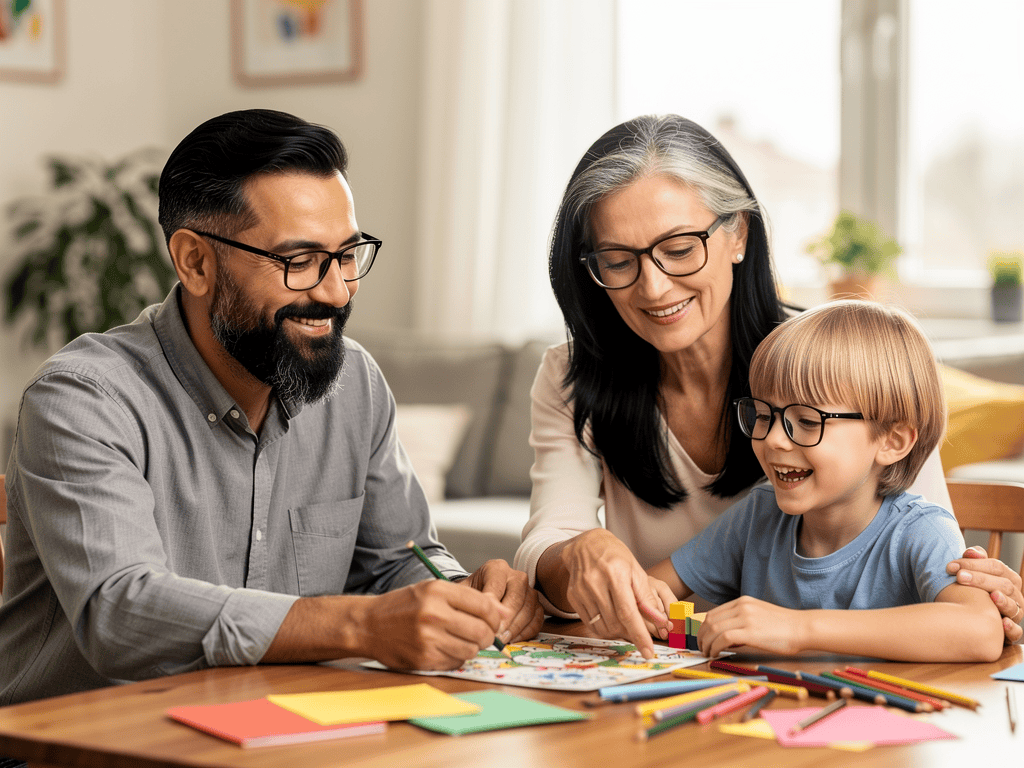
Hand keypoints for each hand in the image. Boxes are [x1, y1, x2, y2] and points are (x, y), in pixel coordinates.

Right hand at [362, 579, 505, 669]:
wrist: (368, 625)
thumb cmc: (404, 605)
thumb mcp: (433, 590)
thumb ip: (469, 598)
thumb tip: (504, 612)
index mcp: (438, 592)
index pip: (484, 606)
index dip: (495, 615)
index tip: (493, 619)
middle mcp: (433, 614)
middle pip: (482, 631)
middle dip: (488, 634)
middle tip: (481, 633)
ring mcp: (428, 639)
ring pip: (472, 649)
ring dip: (472, 646)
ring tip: (460, 638)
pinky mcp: (424, 659)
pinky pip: (456, 662)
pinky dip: (457, 656)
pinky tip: (445, 647)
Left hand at [462, 559, 543, 643]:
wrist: (482, 592)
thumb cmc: (473, 592)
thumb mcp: (464, 591)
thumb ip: (467, 600)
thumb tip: (473, 617)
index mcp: (497, 568)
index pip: (497, 586)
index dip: (492, 606)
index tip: (484, 622)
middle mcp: (516, 576)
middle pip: (516, 598)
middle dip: (505, 620)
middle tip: (494, 636)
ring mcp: (529, 590)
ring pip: (528, 610)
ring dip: (515, 628)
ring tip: (501, 640)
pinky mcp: (537, 605)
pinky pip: (536, 621)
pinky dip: (525, 633)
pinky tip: (511, 639)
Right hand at [557, 529, 671, 658]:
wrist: (586, 545)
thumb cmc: (615, 556)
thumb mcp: (636, 570)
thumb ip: (647, 596)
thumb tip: (660, 621)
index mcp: (615, 574)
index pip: (628, 612)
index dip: (639, 635)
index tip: (648, 652)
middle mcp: (595, 583)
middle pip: (615, 622)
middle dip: (630, 633)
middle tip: (639, 634)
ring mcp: (581, 590)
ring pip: (602, 627)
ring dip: (617, 633)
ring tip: (625, 625)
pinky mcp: (573, 597)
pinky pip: (590, 623)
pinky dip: (604, 628)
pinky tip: (611, 619)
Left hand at [697, 596, 803, 657]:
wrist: (803, 628)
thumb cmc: (784, 627)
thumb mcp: (759, 615)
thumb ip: (742, 620)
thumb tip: (726, 637)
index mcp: (743, 602)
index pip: (713, 613)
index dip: (703, 628)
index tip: (702, 638)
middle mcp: (741, 606)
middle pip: (710, 620)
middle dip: (701, 636)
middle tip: (701, 648)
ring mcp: (745, 618)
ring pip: (714, 629)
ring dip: (706, 643)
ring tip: (707, 653)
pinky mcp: (750, 631)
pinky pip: (723, 638)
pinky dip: (715, 647)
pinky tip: (716, 654)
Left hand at [947, 546, 1023, 643]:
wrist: (972, 617)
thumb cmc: (973, 591)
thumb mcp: (973, 574)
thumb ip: (974, 560)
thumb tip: (971, 552)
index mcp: (1008, 578)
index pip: (997, 567)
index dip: (974, 565)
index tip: (951, 566)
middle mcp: (1015, 596)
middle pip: (1004, 585)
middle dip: (981, 580)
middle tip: (959, 577)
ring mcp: (1015, 614)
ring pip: (1014, 607)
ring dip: (1003, 602)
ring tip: (991, 596)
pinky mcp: (1012, 633)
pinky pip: (1017, 632)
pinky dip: (1011, 629)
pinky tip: (1002, 623)